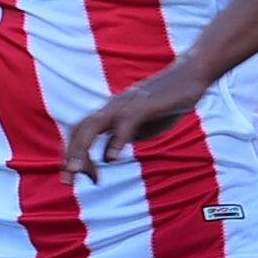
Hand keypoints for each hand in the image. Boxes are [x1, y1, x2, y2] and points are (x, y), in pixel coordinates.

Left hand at [62, 61, 206, 181]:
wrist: (190, 75)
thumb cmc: (165, 103)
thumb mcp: (139, 127)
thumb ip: (120, 139)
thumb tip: (106, 157)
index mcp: (109, 115)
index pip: (79, 134)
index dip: (74, 156)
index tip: (86, 179)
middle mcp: (111, 108)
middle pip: (79, 130)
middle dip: (70, 157)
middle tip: (67, 182)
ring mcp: (126, 105)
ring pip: (93, 125)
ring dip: (82, 150)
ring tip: (77, 172)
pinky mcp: (144, 104)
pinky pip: (125, 122)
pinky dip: (116, 140)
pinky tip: (111, 158)